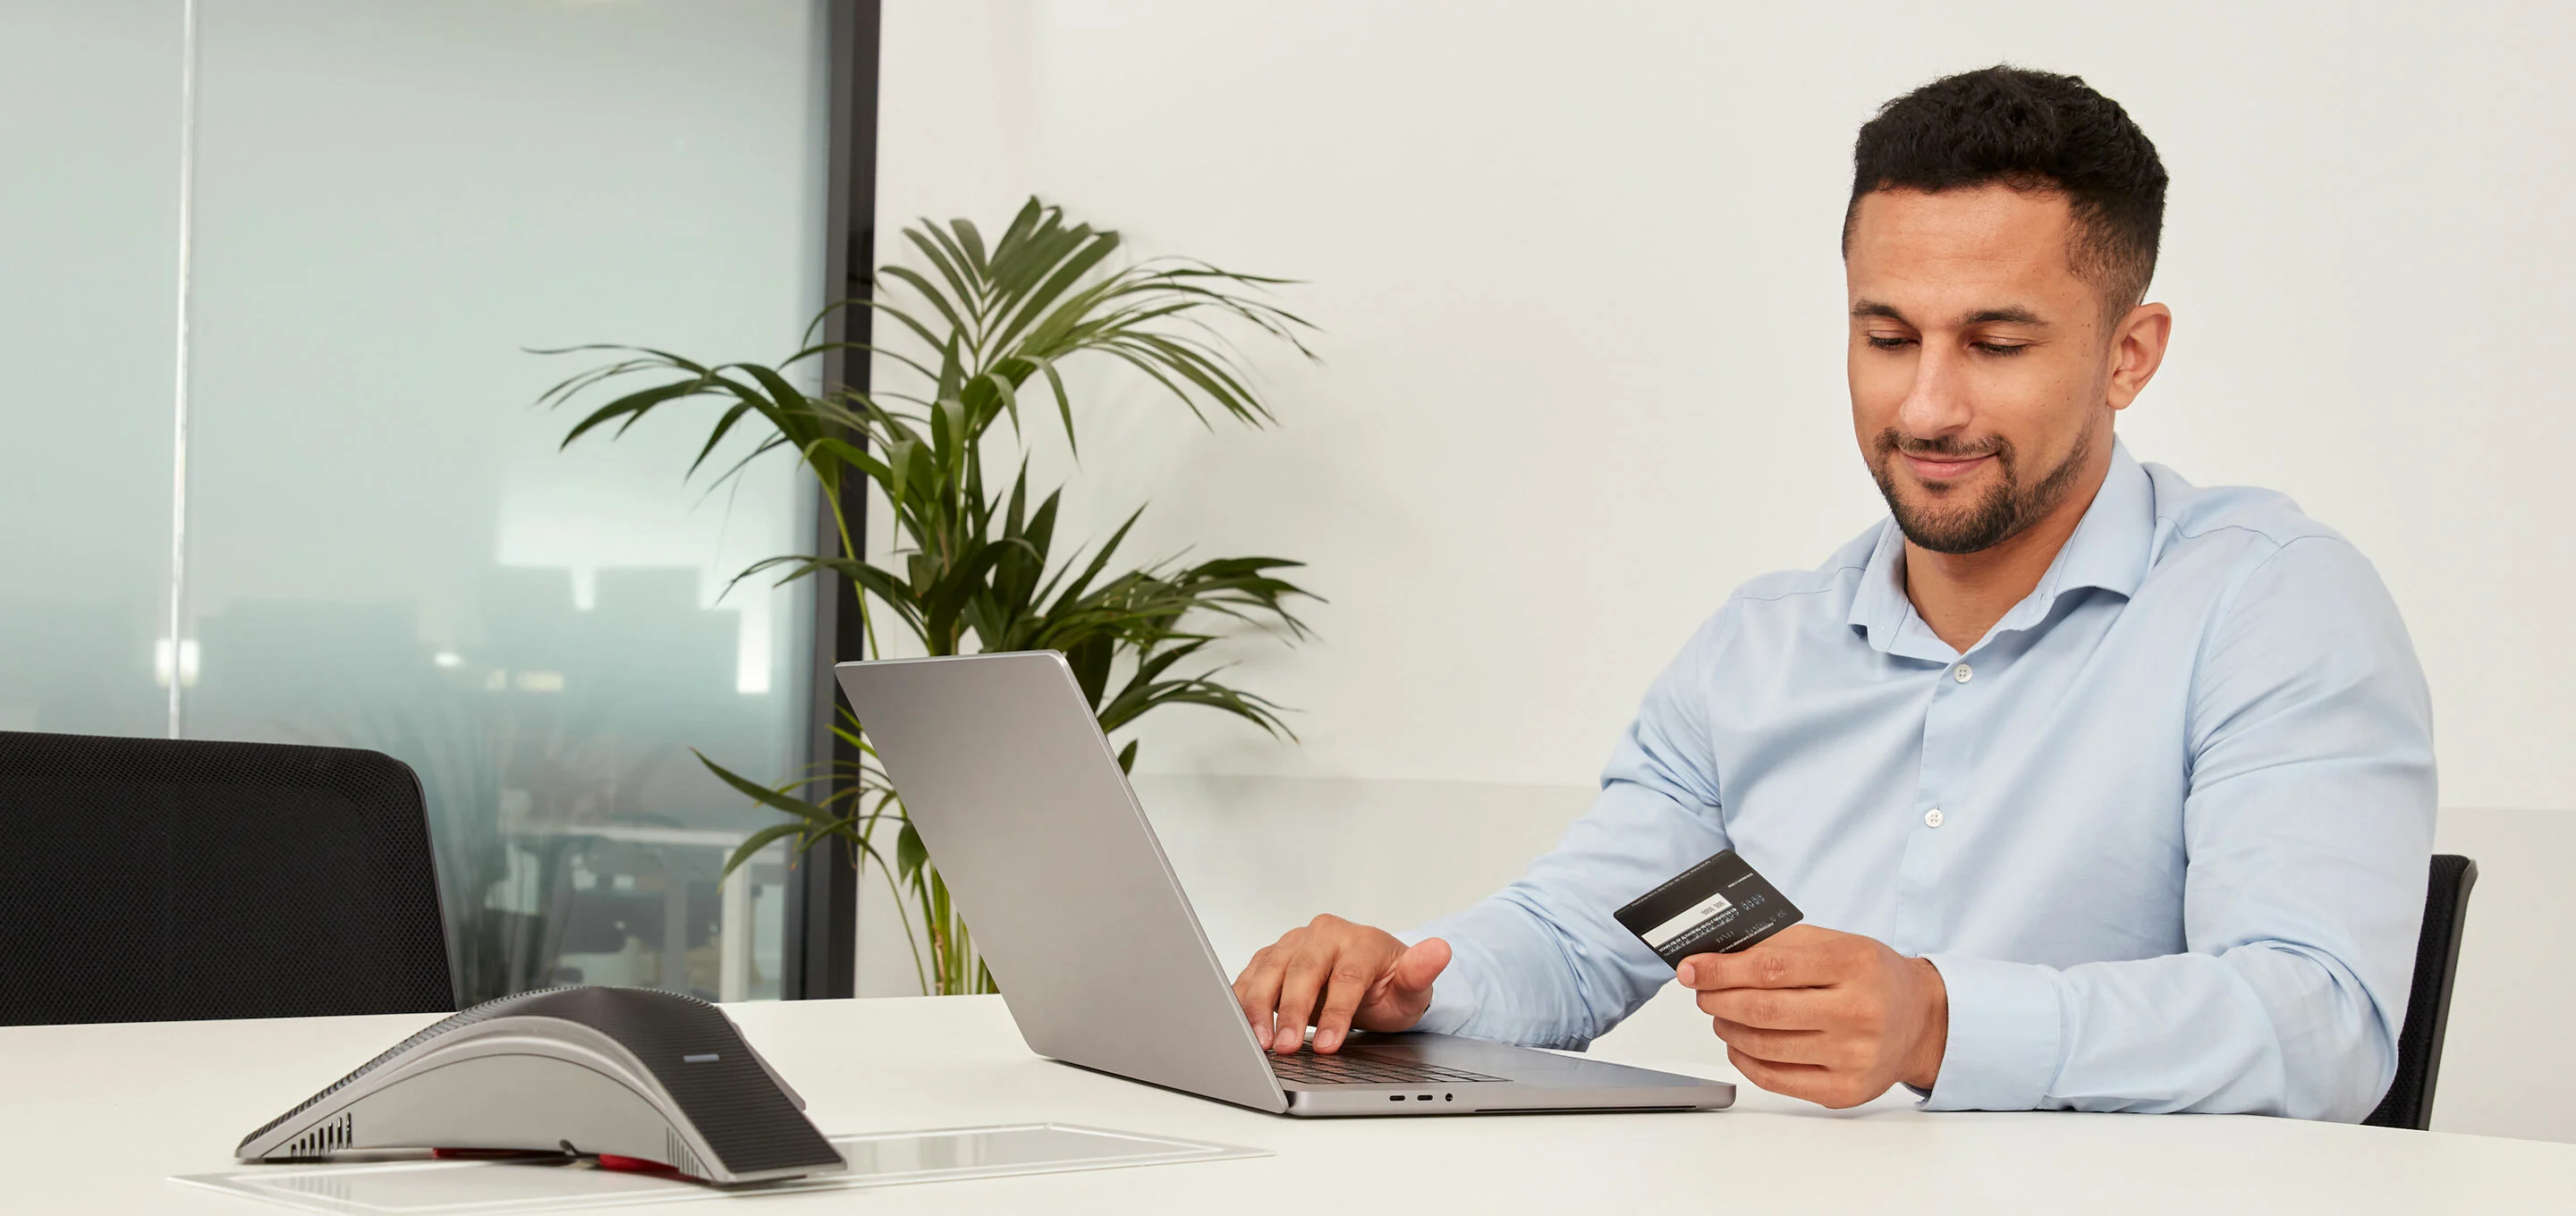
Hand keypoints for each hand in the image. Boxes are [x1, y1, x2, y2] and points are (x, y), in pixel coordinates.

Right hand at [1230, 915, 1450, 1053]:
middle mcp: (1323, 934)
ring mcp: (1294, 943)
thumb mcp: (1412, 988)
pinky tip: (1238, 1024)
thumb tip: (1440, 951)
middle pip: (1302, 970)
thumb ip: (1421, 972)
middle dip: (1291, 1011)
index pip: (1345, 977)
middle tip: (1286, 1048)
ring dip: (1259, 1007)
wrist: (1371, 979)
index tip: (1330, 1045)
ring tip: (1259, 1042)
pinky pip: (1252, 974)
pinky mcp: (1272, 956)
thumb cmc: (1389, 986)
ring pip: (1270, 969)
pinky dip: (1242, 999)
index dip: (1336, 1013)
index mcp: (1360, 940)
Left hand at [1676, 924, 1946, 1107]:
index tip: (1692, 969)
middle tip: (1702, 991)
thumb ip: (1780, 946)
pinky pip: (1775, 1079)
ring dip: (1728, 1028)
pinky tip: (1740, 1042)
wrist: (1921, 1022)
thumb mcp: (1837, 944)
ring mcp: (1852, 1056)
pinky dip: (1745, 1059)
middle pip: (1763, 1010)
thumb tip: (1718, 957)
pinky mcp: (1844, 1091)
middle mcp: (1857, 1012)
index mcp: (1854, 965)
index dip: (1721, 969)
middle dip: (1718, 999)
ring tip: (1722, 1014)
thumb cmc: (1872, 978)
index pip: (1770, 968)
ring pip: (1764, 1046)